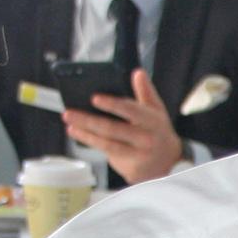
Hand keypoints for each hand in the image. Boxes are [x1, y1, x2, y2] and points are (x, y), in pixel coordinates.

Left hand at [63, 68, 182, 183]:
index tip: (94, 98)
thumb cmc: (157, 131)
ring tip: (70, 123)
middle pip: (113, 129)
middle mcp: (145, 137)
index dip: (112, 104)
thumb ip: (146, 91)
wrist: (168, 163)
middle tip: (69, 112)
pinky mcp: (129, 165)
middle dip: (88, 120)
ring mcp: (137, 153)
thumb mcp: (157, 110)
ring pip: (107, 143)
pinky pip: (106, 152)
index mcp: (152, 120)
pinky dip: (90, 141)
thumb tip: (137, 72)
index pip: (131, 110)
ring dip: (85, 133)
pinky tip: (78, 133)